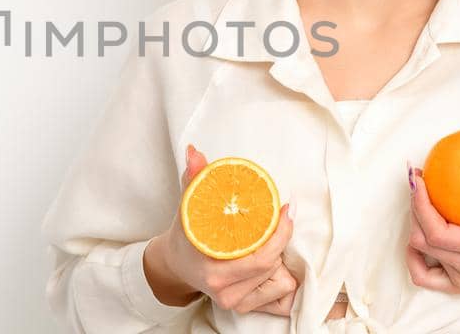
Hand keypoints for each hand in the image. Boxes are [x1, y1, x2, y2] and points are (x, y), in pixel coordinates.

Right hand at [143, 145, 297, 315]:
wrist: (174, 266)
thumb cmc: (184, 237)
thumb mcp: (187, 208)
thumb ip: (194, 180)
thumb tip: (194, 152)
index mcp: (213, 270)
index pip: (261, 257)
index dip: (280, 234)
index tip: (286, 209)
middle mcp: (224, 291)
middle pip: (271, 265)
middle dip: (280, 241)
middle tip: (282, 217)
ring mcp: (234, 302)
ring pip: (278, 280)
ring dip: (279, 258)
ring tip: (273, 237)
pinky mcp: (242, 307)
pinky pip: (279, 297)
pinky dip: (281, 279)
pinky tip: (275, 261)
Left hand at [404, 134, 459, 311]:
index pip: (438, 231)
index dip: (420, 205)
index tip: (419, 179)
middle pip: (423, 239)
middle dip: (414, 207)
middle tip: (419, 181)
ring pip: (422, 254)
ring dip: (415, 226)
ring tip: (420, 202)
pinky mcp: (459, 288)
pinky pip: (425, 277)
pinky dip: (415, 258)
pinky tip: (417, 239)